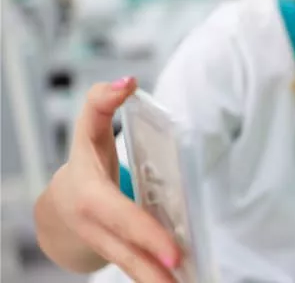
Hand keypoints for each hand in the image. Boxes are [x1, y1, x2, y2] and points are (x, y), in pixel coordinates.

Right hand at [49, 77, 180, 281]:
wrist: (58, 205)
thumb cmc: (83, 162)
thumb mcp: (86, 129)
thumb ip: (102, 102)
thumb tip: (128, 81)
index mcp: (89, 197)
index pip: (121, 217)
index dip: (146, 234)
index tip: (173, 250)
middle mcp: (94, 227)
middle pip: (128, 252)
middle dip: (155, 268)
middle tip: (187, 274)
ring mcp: (104, 245)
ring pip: (133, 268)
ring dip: (158, 281)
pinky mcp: (117, 256)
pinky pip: (138, 269)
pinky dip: (157, 279)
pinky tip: (183, 282)